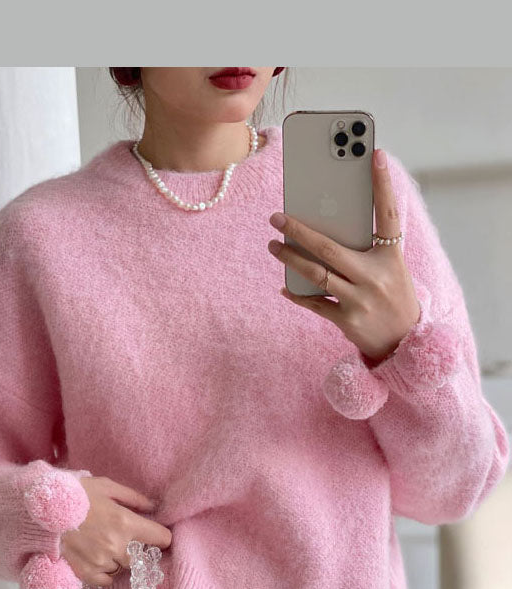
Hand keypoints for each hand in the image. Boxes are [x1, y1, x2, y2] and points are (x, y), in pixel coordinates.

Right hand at [59, 476, 170, 587]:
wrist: (38, 511)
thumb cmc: (73, 495)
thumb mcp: (106, 486)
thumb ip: (133, 498)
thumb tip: (154, 507)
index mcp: (126, 522)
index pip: (162, 538)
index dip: (161, 536)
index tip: (156, 535)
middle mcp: (117, 546)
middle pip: (142, 557)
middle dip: (137, 549)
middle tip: (124, 538)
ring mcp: (101, 562)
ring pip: (123, 568)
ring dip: (119, 559)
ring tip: (104, 544)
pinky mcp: (85, 573)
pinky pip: (106, 580)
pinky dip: (105, 571)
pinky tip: (97, 558)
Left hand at [267, 148, 420, 363]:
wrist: (406, 343)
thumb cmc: (392, 296)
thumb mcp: (390, 269)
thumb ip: (367, 249)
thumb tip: (324, 227)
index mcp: (392, 257)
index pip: (388, 214)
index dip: (383, 184)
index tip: (376, 154)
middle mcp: (376, 276)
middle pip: (329, 247)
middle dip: (299, 230)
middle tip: (276, 217)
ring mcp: (360, 300)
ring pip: (316, 274)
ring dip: (290, 259)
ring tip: (273, 246)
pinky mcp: (347, 320)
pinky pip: (315, 303)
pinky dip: (297, 294)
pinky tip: (284, 287)